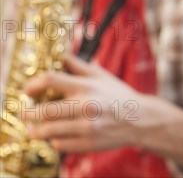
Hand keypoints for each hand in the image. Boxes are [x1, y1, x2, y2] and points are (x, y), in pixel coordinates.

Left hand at [23, 53, 144, 152]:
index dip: (33, 84)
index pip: (50, 80)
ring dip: (36, 130)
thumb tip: (59, 54)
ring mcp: (87, 127)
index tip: (28, 91)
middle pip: (44, 110)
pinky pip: (60, 144)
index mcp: (87, 87)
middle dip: (28, 113)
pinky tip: (57, 136)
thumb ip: (78, 65)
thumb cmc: (119, 95)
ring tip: (33, 128)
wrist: (141, 119)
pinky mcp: (89, 144)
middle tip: (25, 113)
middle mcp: (85, 106)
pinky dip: (54, 140)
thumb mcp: (101, 75)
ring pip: (48, 131)